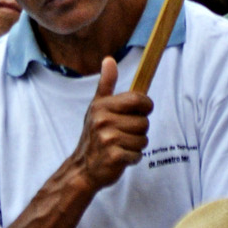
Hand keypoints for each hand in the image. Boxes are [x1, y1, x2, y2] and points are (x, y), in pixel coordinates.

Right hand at [70, 57, 151, 190]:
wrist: (83, 168)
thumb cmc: (94, 135)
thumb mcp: (97, 107)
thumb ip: (106, 84)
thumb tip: (109, 59)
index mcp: (101, 106)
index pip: (138, 99)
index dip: (145, 106)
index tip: (139, 111)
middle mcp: (103, 121)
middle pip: (144, 122)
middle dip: (138, 130)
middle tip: (122, 134)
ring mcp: (108, 139)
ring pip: (143, 139)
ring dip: (136, 145)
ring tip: (120, 146)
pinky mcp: (114, 157)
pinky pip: (138, 154)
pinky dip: (133, 158)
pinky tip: (120, 157)